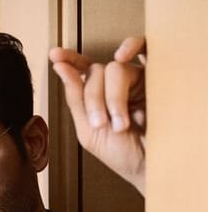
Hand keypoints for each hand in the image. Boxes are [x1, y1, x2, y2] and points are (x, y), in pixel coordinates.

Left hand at [49, 37, 145, 194]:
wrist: (149, 166)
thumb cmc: (121, 154)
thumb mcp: (88, 130)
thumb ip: (75, 99)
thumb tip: (60, 66)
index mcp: (98, 96)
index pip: (83, 71)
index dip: (70, 60)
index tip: (55, 56)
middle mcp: (116, 84)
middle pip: (96, 72)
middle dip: (94, 100)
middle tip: (102, 125)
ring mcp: (136, 78)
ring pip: (115, 69)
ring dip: (113, 98)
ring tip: (122, 125)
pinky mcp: (157, 75)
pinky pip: (144, 50)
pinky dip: (132, 46)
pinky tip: (123, 56)